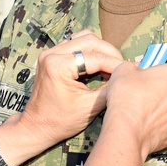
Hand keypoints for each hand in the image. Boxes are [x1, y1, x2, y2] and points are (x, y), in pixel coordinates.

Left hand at [15, 31, 124, 147]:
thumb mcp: (89, 107)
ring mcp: (49, 53)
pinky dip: (89, 51)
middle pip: (90, 41)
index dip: (116, 64)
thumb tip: (125, 76)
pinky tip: (98, 65)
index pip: (96, 58)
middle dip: (110, 53)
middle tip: (122, 68)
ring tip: (110, 66)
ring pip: (83, 38)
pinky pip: (74, 44)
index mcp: (58, 66)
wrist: (36, 127)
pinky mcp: (50, 56)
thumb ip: (109, 89)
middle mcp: (51, 54)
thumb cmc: (60, 122)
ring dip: (100, 50)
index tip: (130, 71)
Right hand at [103, 60, 166, 156]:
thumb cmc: (128, 98)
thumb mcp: (124, 69)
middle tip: (142, 94)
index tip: (145, 78)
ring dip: (161, 109)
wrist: (126, 130)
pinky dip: (159, 124)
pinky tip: (144, 123)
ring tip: (141, 111)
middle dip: (161, 91)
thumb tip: (135, 71)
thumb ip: (135, 67)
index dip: (156, 73)